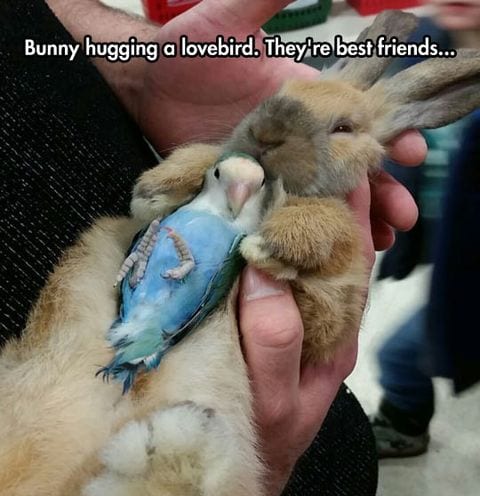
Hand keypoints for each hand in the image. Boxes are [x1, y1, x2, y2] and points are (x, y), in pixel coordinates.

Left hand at [135, 0, 425, 248]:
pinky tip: (328, 249)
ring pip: (324, 195)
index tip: (413, 153)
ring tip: (379, 241)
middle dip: (382, 189)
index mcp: (304, 99)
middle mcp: (295, 137)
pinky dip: (307, 230)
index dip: (389, 136)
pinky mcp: (249, 192)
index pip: (358, 120)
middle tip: (402, 215)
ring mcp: (273, 168)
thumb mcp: (230, 21)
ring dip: (355, 217)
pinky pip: (284, 215)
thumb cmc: (185, 50)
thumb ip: (267, 1)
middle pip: (350, 167)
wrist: (143, 86)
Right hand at [238, 176, 372, 495]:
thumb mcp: (272, 402)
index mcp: (335, 331)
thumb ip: (274, 343)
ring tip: (274, 166)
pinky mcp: (262, 321)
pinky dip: (259, 239)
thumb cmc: (259, 446)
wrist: (240, 477)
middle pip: (330, 245)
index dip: (350, 205)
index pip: (352, 255)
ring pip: (298, 254)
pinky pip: (265, 271)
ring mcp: (292, 317)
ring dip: (290, 211)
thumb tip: (266, 271)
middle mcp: (320, 317)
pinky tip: (242, 216)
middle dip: (324, 193)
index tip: (339, 156)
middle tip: (304, 144)